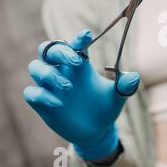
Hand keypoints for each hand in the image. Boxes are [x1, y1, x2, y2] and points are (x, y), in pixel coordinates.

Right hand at [23, 29, 139, 160]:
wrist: (96, 132)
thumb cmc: (106, 108)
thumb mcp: (118, 97)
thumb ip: (125, 87)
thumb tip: (134, 77)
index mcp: (81, 65)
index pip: (75, 45)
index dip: (78, 39)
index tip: (87, 35)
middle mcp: (63, 71)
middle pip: (49, 49)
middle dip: (60, 52)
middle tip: (76, 61)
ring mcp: (50, 87)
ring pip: (35, 67)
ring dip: (49, 73)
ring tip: (68, 87)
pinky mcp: (42, 103)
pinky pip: (31, 93)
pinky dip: (42, 95)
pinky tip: (59, 104)